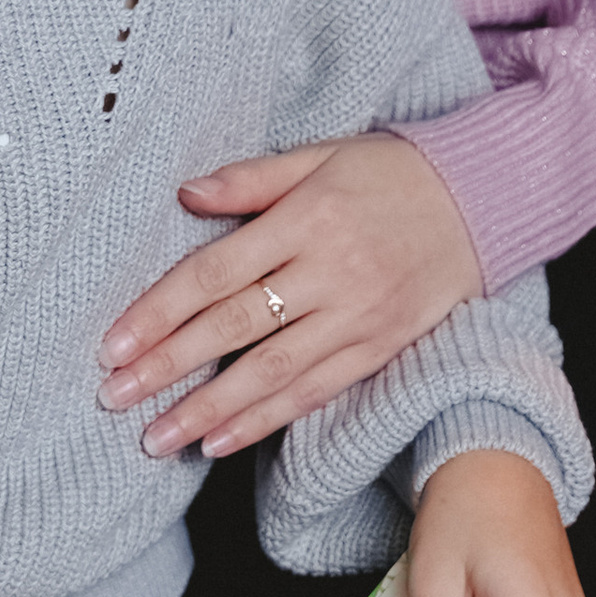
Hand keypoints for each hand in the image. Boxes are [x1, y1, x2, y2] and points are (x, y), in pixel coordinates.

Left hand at [97, 134, 481, 455]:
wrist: (482, 199)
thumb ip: (250, 179)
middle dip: (168, 367)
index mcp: (305, 218)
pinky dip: (265, 420)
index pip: (214, 273)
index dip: (160, 312)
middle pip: (234, 326)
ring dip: (209, 409)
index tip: (113, 345)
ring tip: (157, 437)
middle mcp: (328, 272)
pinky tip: (221, 441)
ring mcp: (356, 316)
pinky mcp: (378, 348)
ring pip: (272, 372)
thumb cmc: (388, 172)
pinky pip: (314, 391)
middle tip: (114, 398)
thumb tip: (185, 195)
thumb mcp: (320, 155)